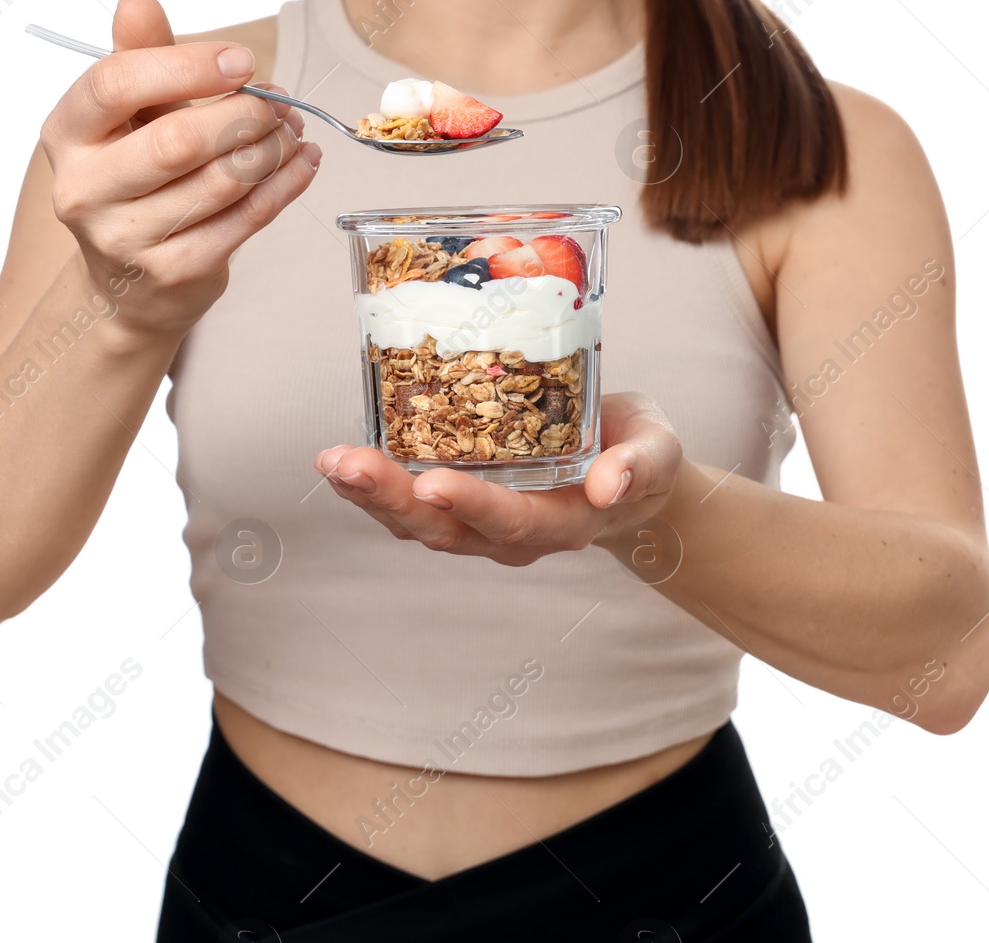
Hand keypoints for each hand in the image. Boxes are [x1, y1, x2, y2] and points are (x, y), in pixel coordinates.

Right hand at [40, 0, 322, 343]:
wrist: (129, 282)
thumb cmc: (135, 178)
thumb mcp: (130, 114)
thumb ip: (141, 58)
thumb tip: (138, 1)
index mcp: (65, 134)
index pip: (116, 84)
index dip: (186, 66)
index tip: (241, 60)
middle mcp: (83, 189)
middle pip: (178, 139)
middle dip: (246, 114)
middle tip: (282, 101)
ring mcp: (124, 238)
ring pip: (221, 181)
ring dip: (273, 148)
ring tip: (294, 129)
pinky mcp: (171, 273)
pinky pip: (244, 220)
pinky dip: (284, 186)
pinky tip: (302, 165)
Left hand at [313, 392, 683, 566]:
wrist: (629, 471)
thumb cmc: (642, 455)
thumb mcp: (658, 453)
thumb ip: (639, 467)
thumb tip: (609, 484)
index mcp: (560, 523)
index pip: (511, 522)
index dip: (472, 506)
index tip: (433, 484)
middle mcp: (510, 535)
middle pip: (445, 529)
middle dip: (393, 499)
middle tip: (347, 466)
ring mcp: (479, 524)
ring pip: (417, 523)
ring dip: (370, 496)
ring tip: (330, 462)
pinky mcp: (459, 503)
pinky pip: (410, 503)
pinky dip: (373, 486)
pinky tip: (340, 461)